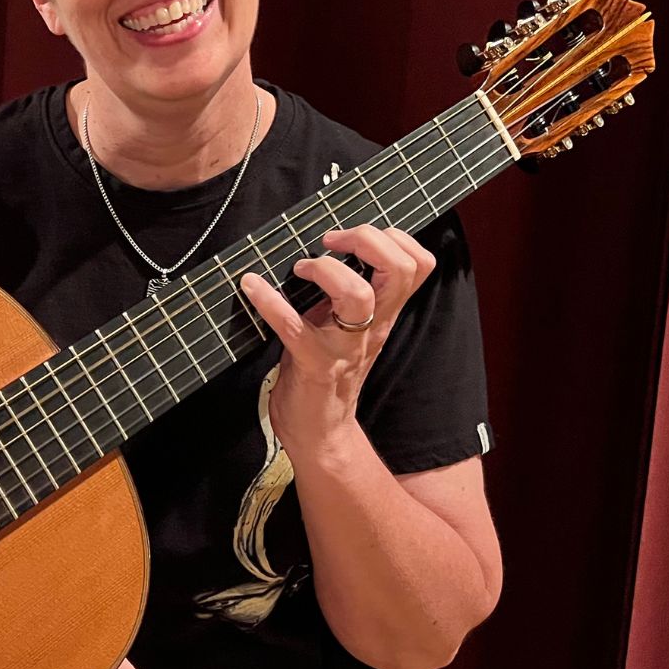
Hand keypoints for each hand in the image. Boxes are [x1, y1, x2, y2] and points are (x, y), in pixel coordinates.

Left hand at [239, 224, 435, 455]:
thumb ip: (345, 292)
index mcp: (383, 313)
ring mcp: (346, 347)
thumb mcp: (345, 325)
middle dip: (367, 240)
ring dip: (327, 270)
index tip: (350, 237)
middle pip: (400, 270)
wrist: (320, 431)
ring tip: (301, 268)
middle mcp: (372, 327)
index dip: (392, 238)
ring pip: (360, 295)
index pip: (417, 264)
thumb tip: (324, 248)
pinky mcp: (314, 365)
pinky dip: (271, 303)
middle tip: (329, 242)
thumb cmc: (325, 370)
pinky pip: (295, 328)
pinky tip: (251, 285)